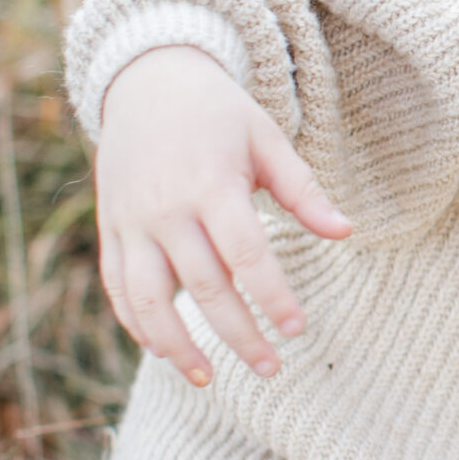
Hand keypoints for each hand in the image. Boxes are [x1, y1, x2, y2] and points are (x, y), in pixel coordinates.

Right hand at [96, 46, 350, 385]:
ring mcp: (132, 222)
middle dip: (239, 335)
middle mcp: (167, 209)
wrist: (146, 80)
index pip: (246, 254)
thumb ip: (304, 191)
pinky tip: (164, 352)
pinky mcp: (112, 229)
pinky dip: (137, 324)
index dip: (272, 296)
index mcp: (212, 184)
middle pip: (204, 287)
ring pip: (150, 299)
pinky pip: (118, 287)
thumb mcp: (266, 138)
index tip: (297, 330)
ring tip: (209, 379)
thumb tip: (346, 232)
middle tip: (271, 370)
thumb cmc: (218, 113)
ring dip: (177, 346)